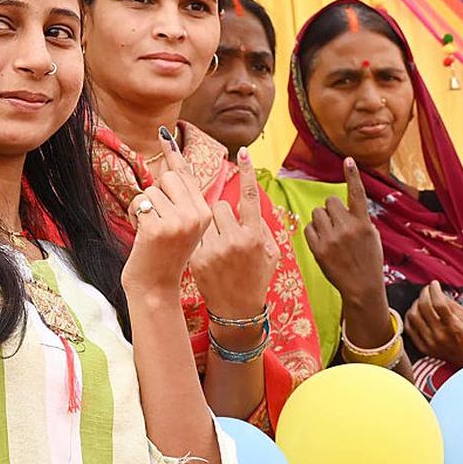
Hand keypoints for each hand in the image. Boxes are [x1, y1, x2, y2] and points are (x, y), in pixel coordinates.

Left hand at [122, 130, 212, 299]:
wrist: (155, 287)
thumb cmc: (164, 255)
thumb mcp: (182, 225)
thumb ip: (181, 198)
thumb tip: (170, 163)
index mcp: (205, 212)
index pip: (187, 175)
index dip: (174, 153)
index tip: (165, 133)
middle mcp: (197, 214)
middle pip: (168, 177)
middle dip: (155, 193)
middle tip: (157, 220)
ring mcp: (178, 221)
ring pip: (151, 190)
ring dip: (143, 208)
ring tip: (150, 232)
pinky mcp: (158, 228)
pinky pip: (138, 203)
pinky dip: (135, 217)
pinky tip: (142, 238)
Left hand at [189, 147, 277, 319]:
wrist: (236, 311)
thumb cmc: (255, 280)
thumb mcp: (270, 255)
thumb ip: (263, 228)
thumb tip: (253, 206)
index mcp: (256, 236)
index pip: (251, 197)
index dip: (248, 173)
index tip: (244, 151)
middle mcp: (236, 240)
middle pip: (219, 205)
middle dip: (217, 214)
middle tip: (221, 233)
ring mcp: (216, 249)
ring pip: (202, 217)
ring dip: (203, 225)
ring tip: (212, 247)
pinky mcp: (197, 257)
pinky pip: (192, 232)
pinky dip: (192, 236)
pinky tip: (201, 254)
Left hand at [304, 157, 384, 306]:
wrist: (362, 288)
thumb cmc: (368, 260)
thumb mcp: (372, 237)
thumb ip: (359, 219)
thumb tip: (344, 206)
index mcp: (363, 223)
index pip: (357, 194)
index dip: (352, 175)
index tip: (348, 160)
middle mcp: (347, 228)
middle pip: (329, 201)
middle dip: (332, 209)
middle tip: (338, 223)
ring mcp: (332, 239)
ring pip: (317, 213)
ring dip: (322, 220)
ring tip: (331, 235)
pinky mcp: (318, 249)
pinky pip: (308, 228)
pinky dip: (313, 232)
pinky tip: (323, 243)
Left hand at [404, 281, 462, 368]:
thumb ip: (450, 302)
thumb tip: (435, 290)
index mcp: (454, 326)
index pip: (439, 303)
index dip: (434, 290)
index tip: (434, 284)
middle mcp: (440, 335)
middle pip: (424, 307)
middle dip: (424, 293)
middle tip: (427, 290)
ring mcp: (429, 342)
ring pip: (413, 316)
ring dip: (415, 304)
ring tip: (422, 301)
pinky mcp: (422, 347)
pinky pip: (409, 327)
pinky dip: (410, 316)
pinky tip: (416, 312)